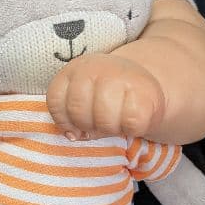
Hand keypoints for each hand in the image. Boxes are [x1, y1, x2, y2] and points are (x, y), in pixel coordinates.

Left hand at [46, 53, 165, 139]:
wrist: (145, 86)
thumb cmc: (107, 97)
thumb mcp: (83, 98)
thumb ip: (71, 115)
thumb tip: (74, 136)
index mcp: (75, 69)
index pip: (56, 100)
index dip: (64, 121)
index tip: (76, 127)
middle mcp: (96, 68)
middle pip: (78, 111)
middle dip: (87, 126)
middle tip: (100, 124)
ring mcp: (122, 77)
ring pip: (104, 120)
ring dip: (110, 129)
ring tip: (116, 122)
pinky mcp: (147, 92)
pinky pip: (132, 123)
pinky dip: (132, 129)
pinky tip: (132, 122)